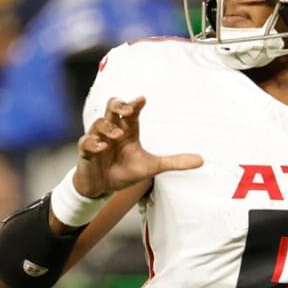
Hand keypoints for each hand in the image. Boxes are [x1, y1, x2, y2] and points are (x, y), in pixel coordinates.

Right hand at [73, 97, 203, 196]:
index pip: (131, 111)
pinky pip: (86, 142)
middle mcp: (113, 130)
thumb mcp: (153, 167)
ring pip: (99, 123)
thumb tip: (202, 160)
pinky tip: (101, 146)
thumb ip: (175, 162)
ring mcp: (98, 140)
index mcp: (128, 130)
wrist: (104, 188)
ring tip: (118, 135)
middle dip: (118, 105)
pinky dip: (93, 143)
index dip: (135, 104)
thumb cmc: (126, 171)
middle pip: (111, 107)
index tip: (142, 99)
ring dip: (108, 127)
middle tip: (127, 110)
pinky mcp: (87, 152)